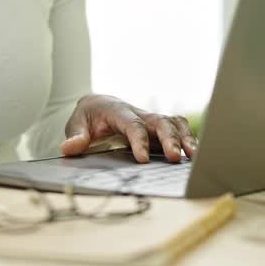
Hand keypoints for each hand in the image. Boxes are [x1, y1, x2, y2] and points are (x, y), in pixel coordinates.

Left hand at [59, 94, 197, 162]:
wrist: (98, 105)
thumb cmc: (88, 118)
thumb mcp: (76, 124)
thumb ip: (75, 136)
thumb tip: (69, 149)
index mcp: (118, 111)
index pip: (132, 124)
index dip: (139, 140)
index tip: (142, 160)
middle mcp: (139, 113)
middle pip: (160, 121)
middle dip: (169, 138)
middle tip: (175, 158)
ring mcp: (150, 120)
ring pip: (174, 123)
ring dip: (185, 138)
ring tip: (195, 157)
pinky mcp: (158, 128)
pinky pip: (178, 129)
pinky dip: (188, 139)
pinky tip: (196, 157)